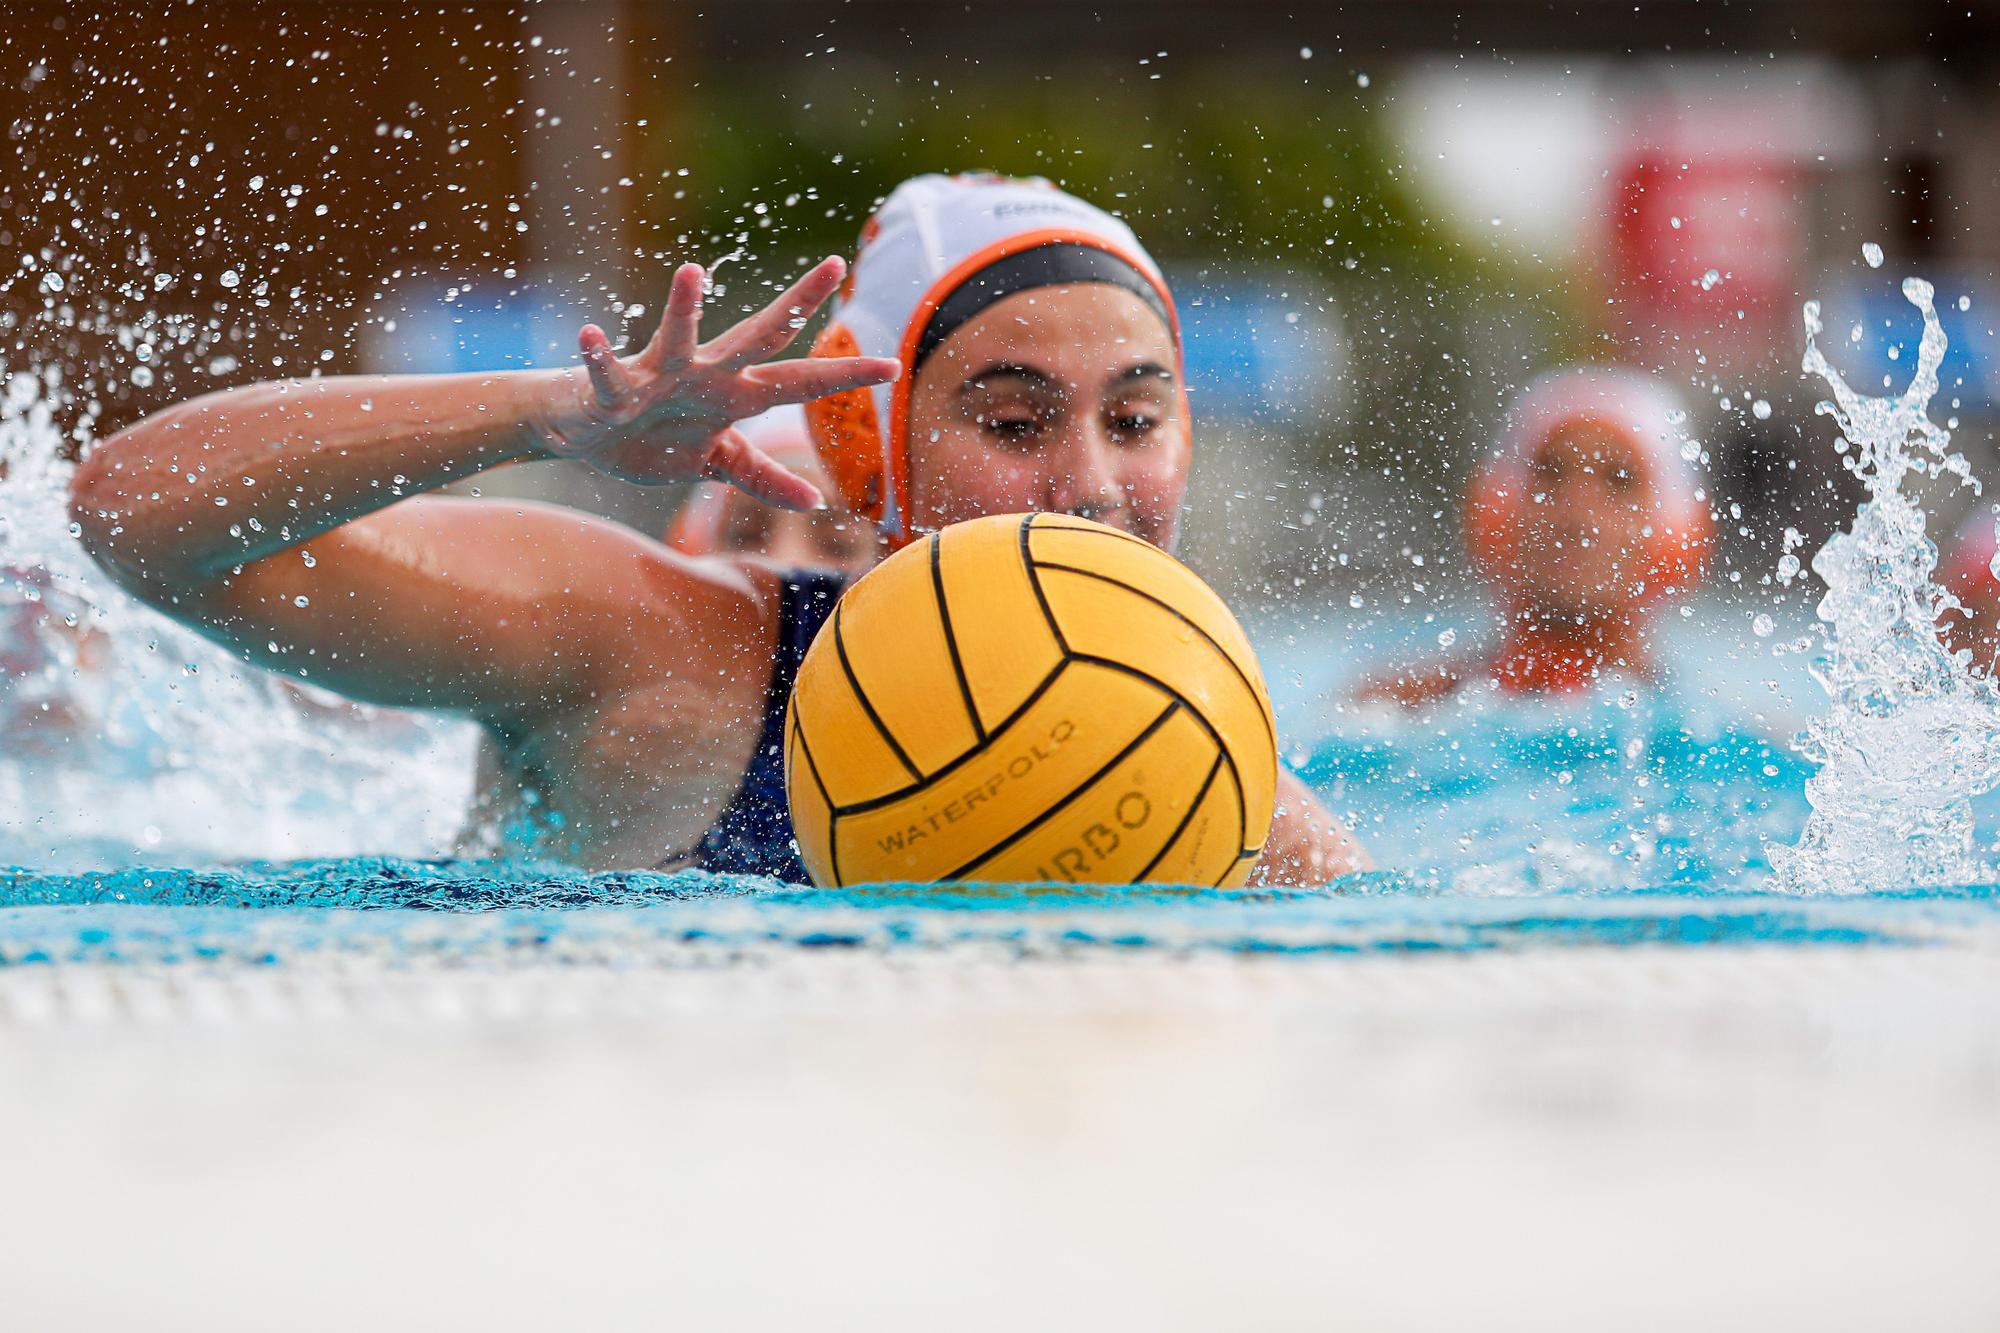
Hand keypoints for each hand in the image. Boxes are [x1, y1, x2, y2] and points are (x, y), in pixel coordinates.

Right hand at [528, 257, 897, 504]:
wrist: (583, 432)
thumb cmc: (651, 438)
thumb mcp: (717, 464)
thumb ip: (763, 478)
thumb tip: (815, 501)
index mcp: (734, 395)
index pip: (800, 380)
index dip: (843, 374)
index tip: (892, 364)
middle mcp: (705, 376)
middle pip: (758, 337)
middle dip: (796, 306)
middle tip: (835, 266)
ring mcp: (659, 378)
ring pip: (677, 339)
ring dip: (683, 309)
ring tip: (692, 273)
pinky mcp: (613, 389)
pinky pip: (607, 372)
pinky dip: (598, 356)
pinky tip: (590, 335)